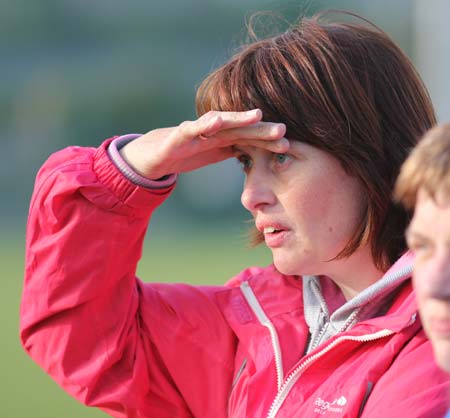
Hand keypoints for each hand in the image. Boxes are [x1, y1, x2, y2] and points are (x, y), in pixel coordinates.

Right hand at [119, 109, 287, 178]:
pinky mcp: (180, 134)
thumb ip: (237, 150)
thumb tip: (262, 154)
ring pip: (220, 122)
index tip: (288, 145)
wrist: (158, 153)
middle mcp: (214, 130)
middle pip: (240, 128)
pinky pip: (192, 127)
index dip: (267, 141)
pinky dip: (203, 124)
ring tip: (256, 115)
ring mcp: (198, 130)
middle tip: (282, 129)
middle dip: (260, 129)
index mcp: (225, 137)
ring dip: (237, 118)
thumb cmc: (191, 151)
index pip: (249, 138)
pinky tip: (216, 120)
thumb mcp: (218, 153)